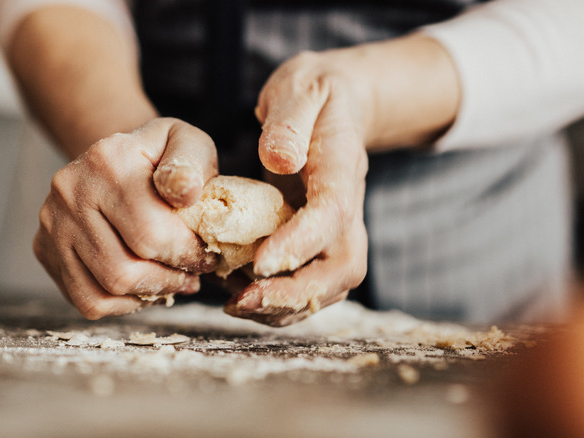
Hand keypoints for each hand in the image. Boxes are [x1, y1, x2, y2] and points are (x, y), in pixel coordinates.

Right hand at [34, 118, 218, 318]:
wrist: (115, 160)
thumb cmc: (159, 158)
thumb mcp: (185, 143)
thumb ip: (191, 164)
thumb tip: (186, 192)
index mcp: (107, 161)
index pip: (150, 233)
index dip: (188, 255)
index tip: (207, 256)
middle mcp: (70, 191)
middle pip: (124, 269)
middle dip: (170, 279)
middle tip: (192, 273)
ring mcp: (52, 223)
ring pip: (106, 290)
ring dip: (149, 294)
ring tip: (172, 279)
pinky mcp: (45, 249)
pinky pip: (87, 300)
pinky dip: (123, 303)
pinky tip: (144, 286)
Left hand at [224, 49, 370, 325]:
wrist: (338, 103)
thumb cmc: (314, 94)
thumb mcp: (299, 90)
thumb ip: (289, 122)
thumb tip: (280, 159)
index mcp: (342, 169)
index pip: (331, 215)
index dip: (299, 244)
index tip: (259, 263)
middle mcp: (348, 208)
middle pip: (341, 268)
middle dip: (295, 294)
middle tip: (242, 300)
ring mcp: (339, 230)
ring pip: (328, 286)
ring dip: (285, 306)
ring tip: (235, 304)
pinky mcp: (322, 242)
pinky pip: (311, 284)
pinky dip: (280, 300)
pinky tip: (240, 295)